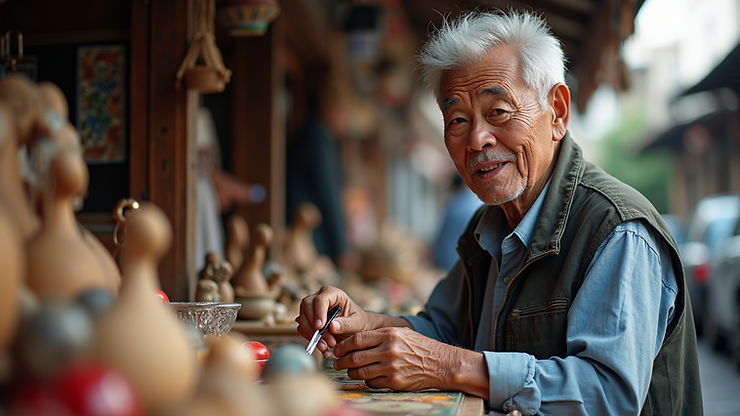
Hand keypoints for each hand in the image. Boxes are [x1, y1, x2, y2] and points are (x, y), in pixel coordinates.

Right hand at [295, 286, 374, 358]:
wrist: (355, 330)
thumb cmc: (358, 322)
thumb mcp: (356, 323)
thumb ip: (346, 324)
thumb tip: (332, 326)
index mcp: (332, 293)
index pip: (320, 300)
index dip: (318, 313)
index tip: (320, 327)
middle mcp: (319, 298)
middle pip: (307, 307)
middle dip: (315, 327)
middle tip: (329, 341)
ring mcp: (311, 309)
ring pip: (302, 319)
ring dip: (313, 335)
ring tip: (327, 346)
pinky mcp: (308, 320)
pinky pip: (302, 329)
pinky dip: (311, 340)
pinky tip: (323, 348)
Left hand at [332, 327, 460, 391]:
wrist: (441, 363)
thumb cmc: (419, 346)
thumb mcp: (400, 333)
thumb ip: (379, 336)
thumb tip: (354, 341)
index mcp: (389, 335)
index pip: (357, 340)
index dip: (343, 345)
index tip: (338, 349)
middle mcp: (389, 351)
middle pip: (355, 357)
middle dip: (341, 361)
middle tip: (336, 362)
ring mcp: (391, 368)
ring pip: (361, 372)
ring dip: (351, 372)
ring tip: (348, 370)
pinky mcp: (394, 383)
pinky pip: (372, 383)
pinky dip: (366, 381)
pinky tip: (367, 377)